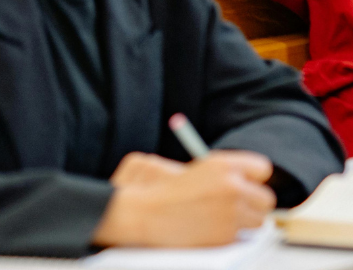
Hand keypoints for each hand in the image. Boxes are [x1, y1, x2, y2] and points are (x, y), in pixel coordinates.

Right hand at [93, 150, 274, 247]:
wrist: (139, 218)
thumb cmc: (148, 189)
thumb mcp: (170, 163)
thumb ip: (200, 168)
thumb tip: (224, 175)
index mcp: (220, 165)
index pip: (261, 167)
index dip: (251, 175)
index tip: (244, 179)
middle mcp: (232, 189)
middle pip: (266, 198)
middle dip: (252, 201)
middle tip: (235, 202)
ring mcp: (232, 217)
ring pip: (258, 222)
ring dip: (244, 220)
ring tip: (218, 216)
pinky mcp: (227, 240)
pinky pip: (241, 238)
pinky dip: (230, 235)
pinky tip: (207, 229)